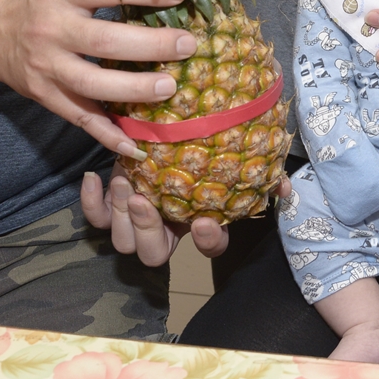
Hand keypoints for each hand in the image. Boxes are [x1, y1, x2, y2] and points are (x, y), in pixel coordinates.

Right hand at [0, 0, 196, 155]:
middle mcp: (52, 30)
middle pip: (104, 42)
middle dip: (150, 45)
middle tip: (187, 45)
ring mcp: (47, 67)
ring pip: (92, 84)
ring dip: (134, 90)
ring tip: (170, 88)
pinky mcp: (45, 96)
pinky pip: (80, 118)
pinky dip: (108, 135)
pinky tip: (136, 144)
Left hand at [82, 160, 293, 261]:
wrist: (167, 124)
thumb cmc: (207, 145)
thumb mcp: (237, 157)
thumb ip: (263, 174)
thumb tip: (286, 188)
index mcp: (198, 222)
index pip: (209, 246)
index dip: (207, 240)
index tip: (203, 220)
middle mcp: (166, 227)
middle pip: (152, 254)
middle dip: (147, 230)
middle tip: (145, 199)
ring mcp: (136, 217)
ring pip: (122, 241)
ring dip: (123, 215)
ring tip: (125, 181)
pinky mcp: (113, 201)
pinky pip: (97, 218)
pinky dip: (92, 203)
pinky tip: (94, 177)